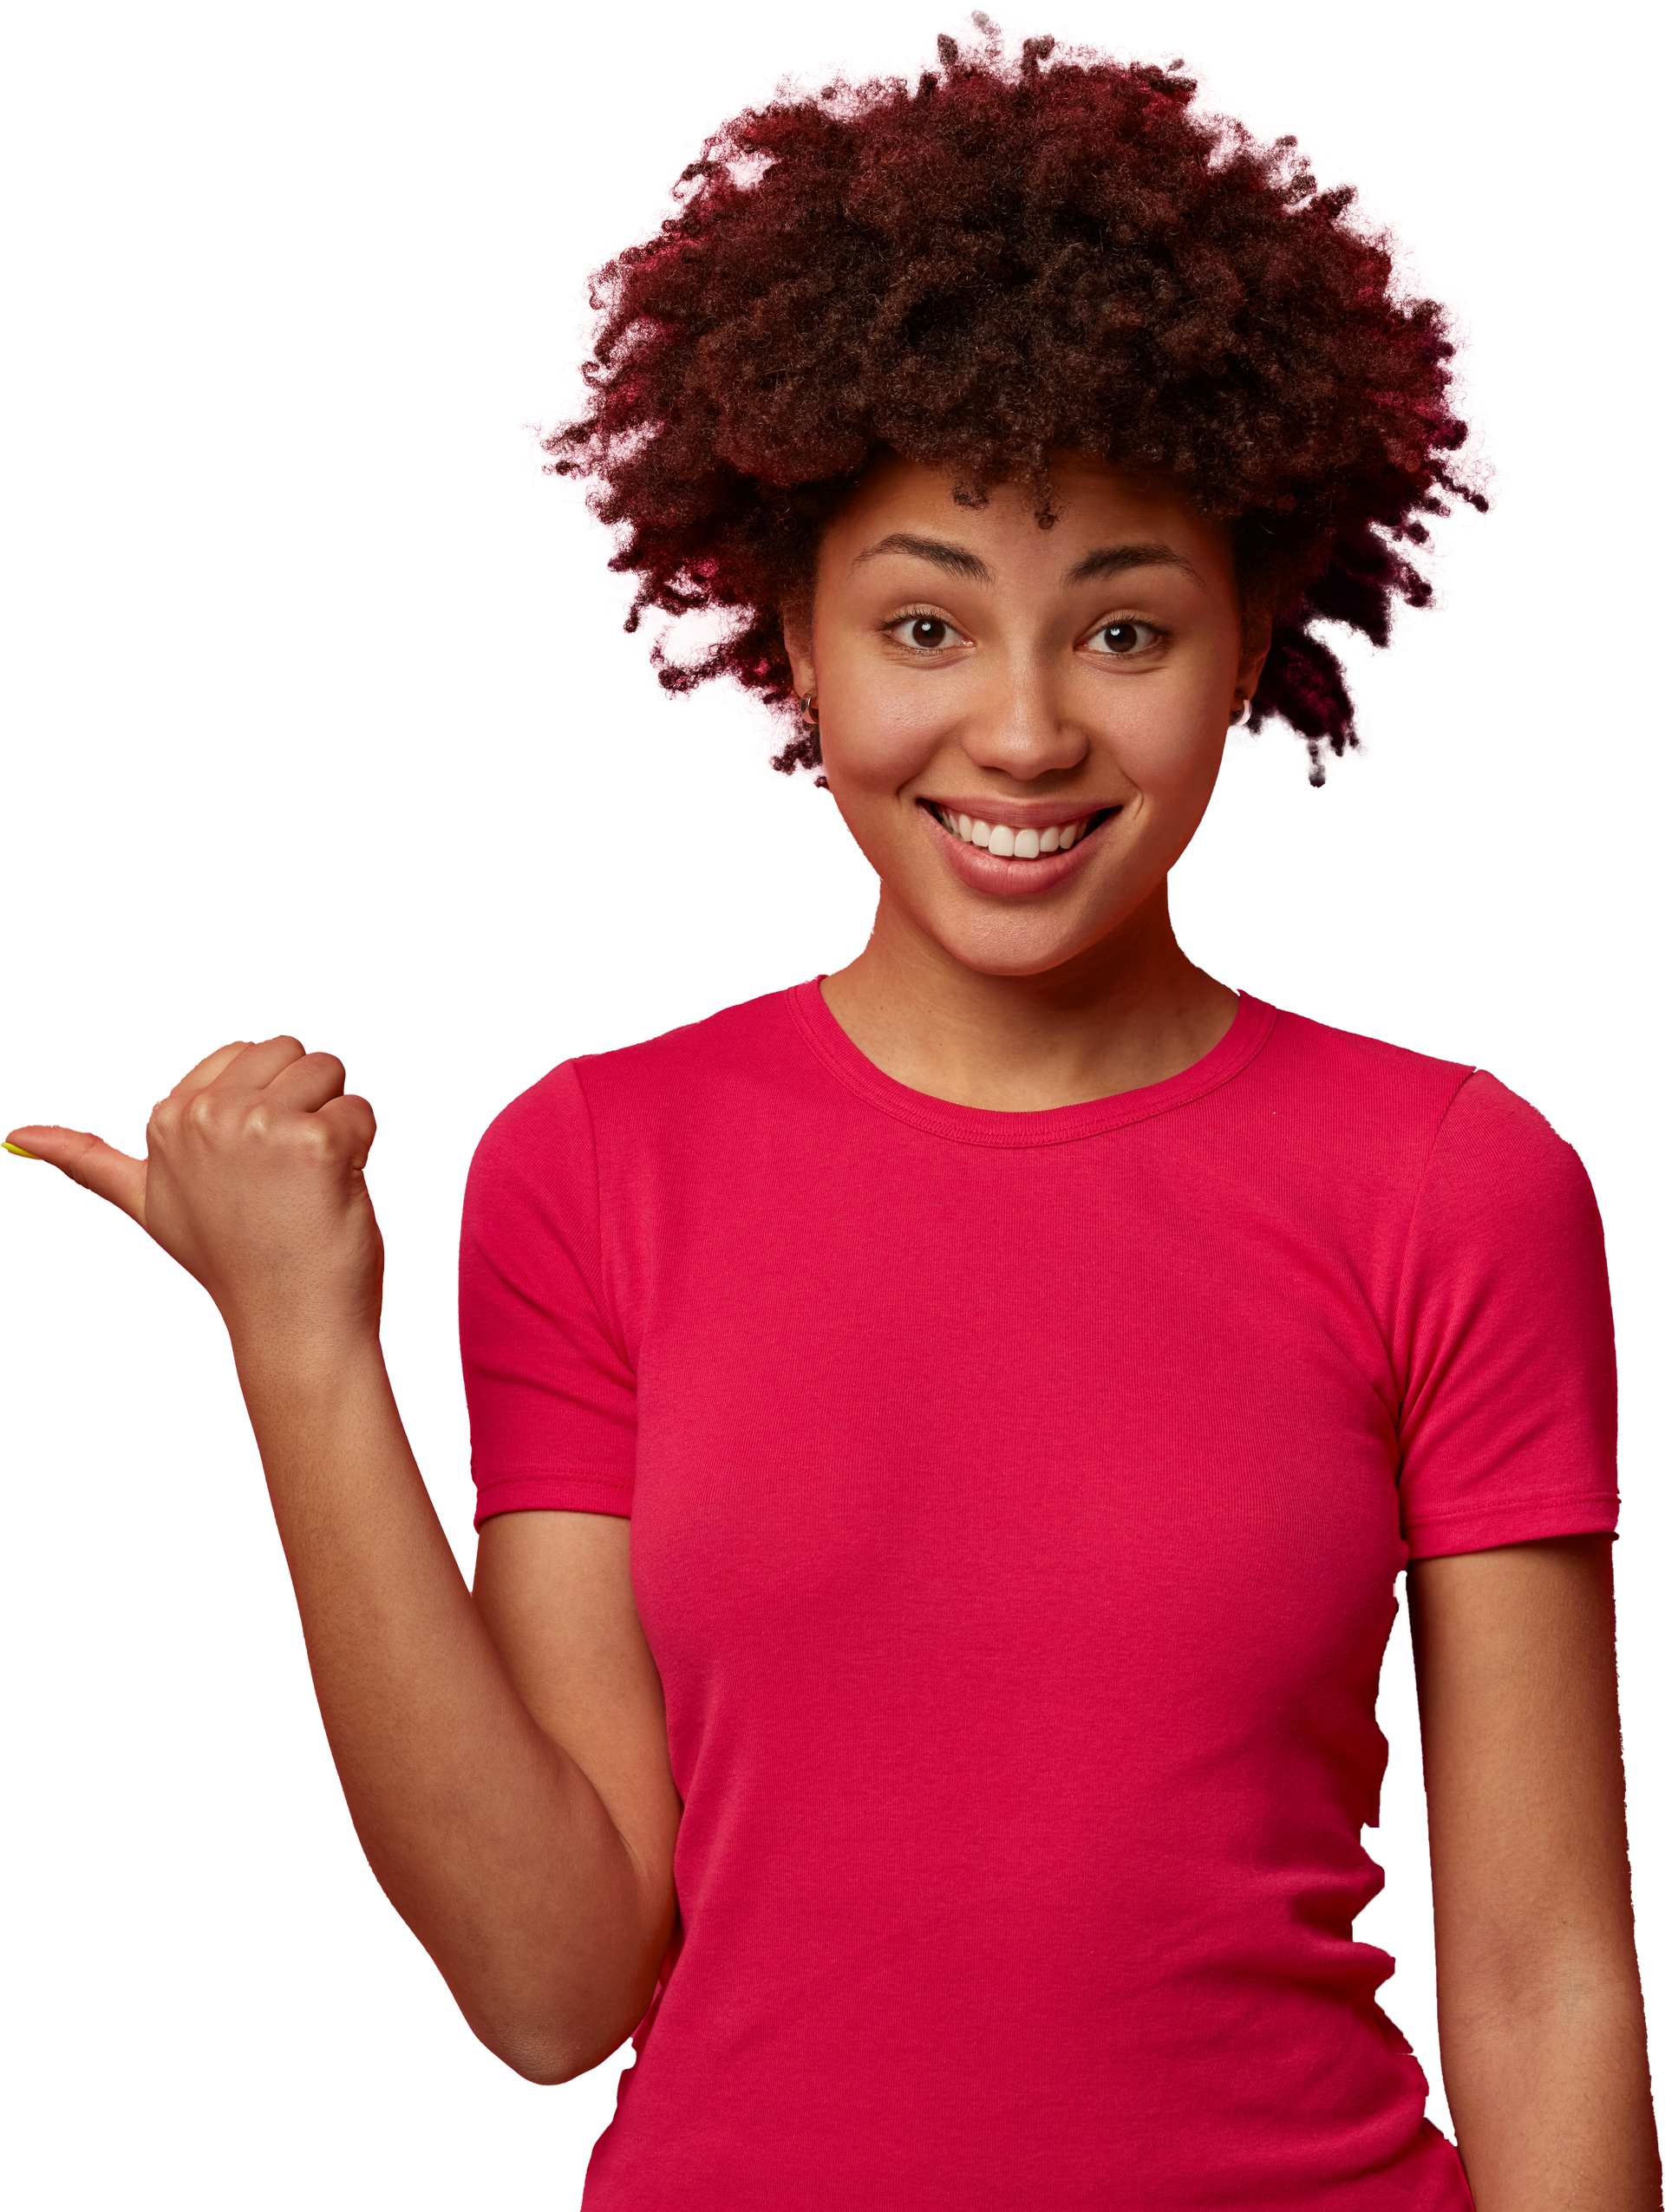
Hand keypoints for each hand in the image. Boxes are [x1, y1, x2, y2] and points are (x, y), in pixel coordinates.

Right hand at [4, 1036, 384, 1353]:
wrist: (289, 1326)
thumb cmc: (233, 1263)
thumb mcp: (148, 1205)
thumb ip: (87, 1162)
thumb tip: (12, 1135)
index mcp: (167, 1117)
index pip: (247, 1052)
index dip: (268, 1104)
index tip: (252, 1168)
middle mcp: (205, 1115)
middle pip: (293, 1051)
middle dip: (307, 1103)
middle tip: (286, 1177)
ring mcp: (258, 1127)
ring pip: (330, 1070)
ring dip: (337, 1123)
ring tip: (309, 1184)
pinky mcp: (314, 1142)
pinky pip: (360, 1108)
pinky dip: (362, 1148)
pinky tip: (334, 1193)